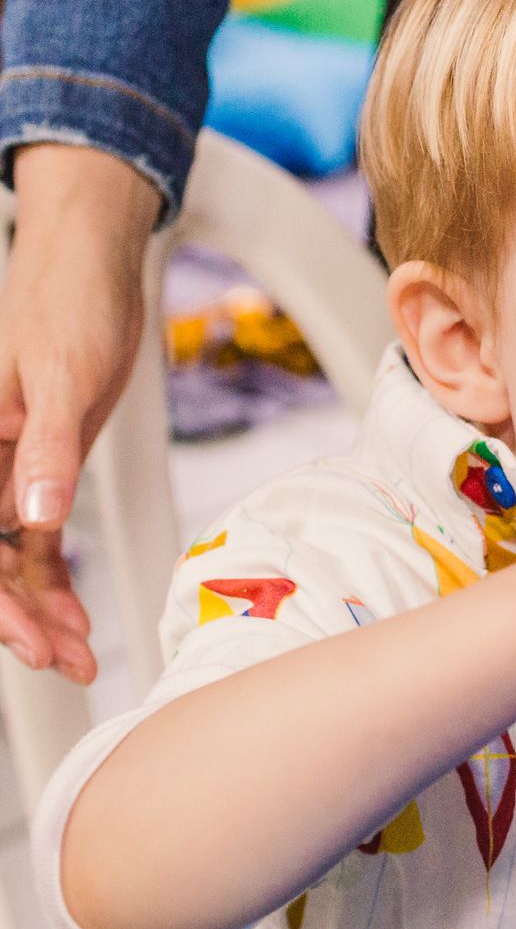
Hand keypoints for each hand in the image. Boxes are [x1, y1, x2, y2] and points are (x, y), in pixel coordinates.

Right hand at [0, 145, 158, 680]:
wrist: (92, 268)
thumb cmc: (68, 304)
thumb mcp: (60, 377)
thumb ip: (43, 448)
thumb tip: (33, 518)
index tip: (28, 640)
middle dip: (18, 617)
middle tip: (63, 660)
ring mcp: (1, 471)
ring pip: (7, 559)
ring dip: (42, 609)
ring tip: (82, 656)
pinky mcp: (36, 470)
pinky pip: (34, 542)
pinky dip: (56, 582)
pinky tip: (82, 622)